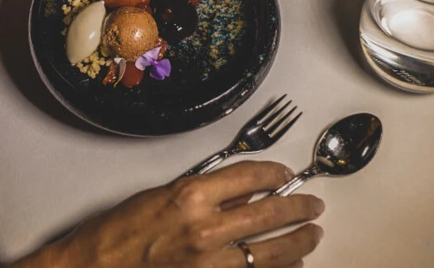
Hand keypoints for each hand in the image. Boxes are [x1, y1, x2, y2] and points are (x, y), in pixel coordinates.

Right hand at [20, 162, 324, 267]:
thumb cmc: (120, 232)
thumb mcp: (161, 195)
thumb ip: (203, 192)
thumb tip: (241, 191)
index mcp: (190, 195)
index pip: (249, 175)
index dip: (275, 173)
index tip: (285, 175)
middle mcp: (206, 228)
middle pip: (271, 214)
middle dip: (299, 208)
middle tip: (314, 205)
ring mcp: (211, 263)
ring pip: (272, 252)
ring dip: (299, 243)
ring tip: (312, 235)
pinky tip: (292, 266)